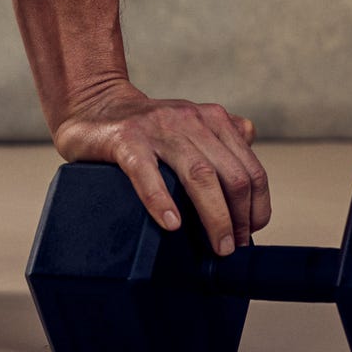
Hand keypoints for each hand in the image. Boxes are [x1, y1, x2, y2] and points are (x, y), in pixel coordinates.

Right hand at [50, 79, 270, 255]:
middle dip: (238, 219)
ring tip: (217, 246)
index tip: (250, 233)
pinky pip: (147, 172)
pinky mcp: (125, 139)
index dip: (257, 207)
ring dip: (214, 217)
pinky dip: (161, 200)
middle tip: (231, 248)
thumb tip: (250, 140)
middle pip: (230, 175)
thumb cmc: (144, 124)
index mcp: (210, 119)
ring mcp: (157, 128)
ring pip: (199, 175)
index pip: (249, 168)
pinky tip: (171, 224)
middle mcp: (189, 120)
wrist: (94, 103)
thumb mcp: (189, 122)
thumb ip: (220, 132)